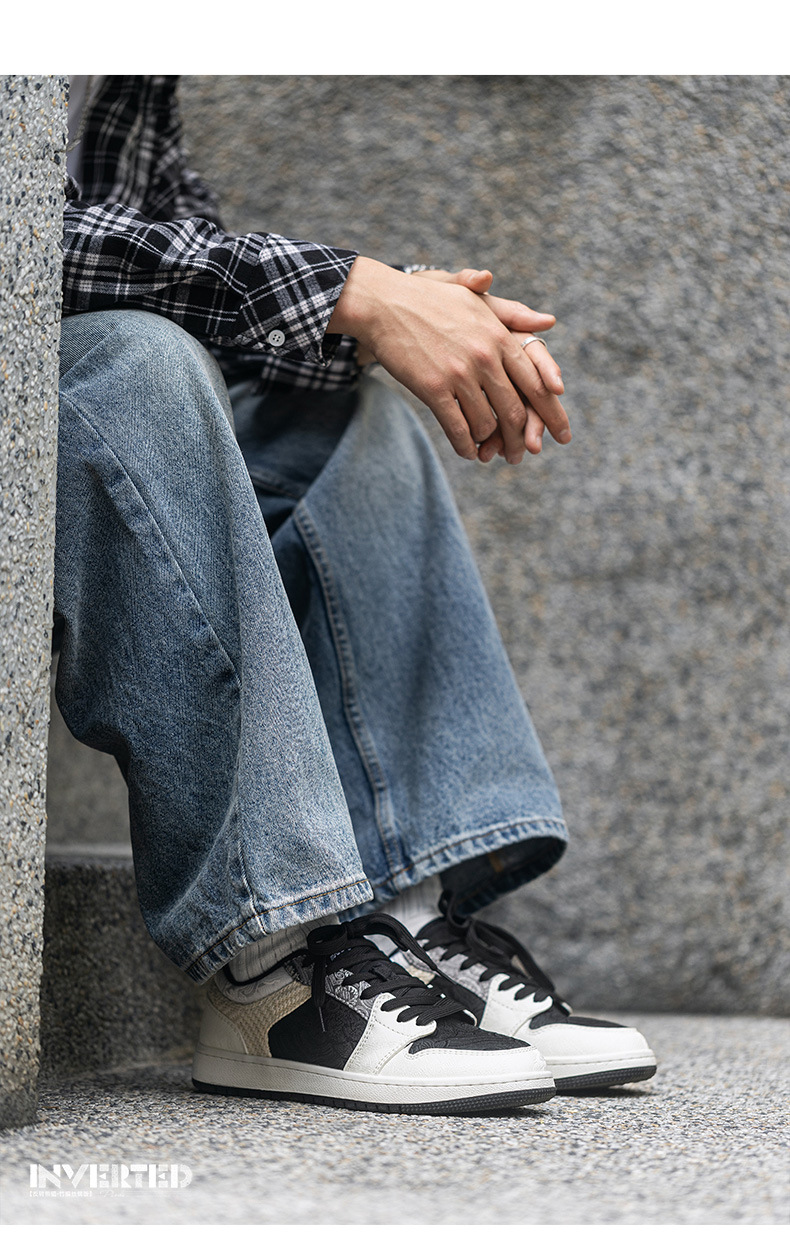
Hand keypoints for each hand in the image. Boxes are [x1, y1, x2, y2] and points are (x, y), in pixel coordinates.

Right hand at [329, 256, 570, 463]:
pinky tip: (467, 451)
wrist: (385, 304)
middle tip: (523, 455)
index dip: (552, 414)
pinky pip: (457, 428)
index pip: (536, 383)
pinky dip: (465, 445)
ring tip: (490, 452)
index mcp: (499, 337)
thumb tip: (550, 321)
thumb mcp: (475, 302)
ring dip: (490, 444)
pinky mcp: (432, 389)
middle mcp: (484, 357)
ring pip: (486, 424)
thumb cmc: (432, 301)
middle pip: (515, 410)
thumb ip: (512, 314)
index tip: (562, 436)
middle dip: (522, 439)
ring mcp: (458, 374)